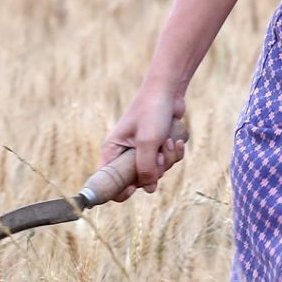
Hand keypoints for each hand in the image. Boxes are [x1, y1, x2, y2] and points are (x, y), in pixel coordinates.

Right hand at [99, 85, 191, 199]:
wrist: (168, 91)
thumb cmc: (152, 111)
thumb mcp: (148, 142)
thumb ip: (146, 167)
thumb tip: (149, 189)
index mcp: (112, 151)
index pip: (107, 181)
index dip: (118, 190)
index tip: (133, 189)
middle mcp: (123, 154)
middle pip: (136, 180)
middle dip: (153, 171)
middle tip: (159, 155)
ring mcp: (141, 152)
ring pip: (155, 172)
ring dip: (167, 160)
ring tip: (167, 141)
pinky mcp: (156, 148)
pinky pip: (167, 162)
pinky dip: (174, 153)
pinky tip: (175, 140)